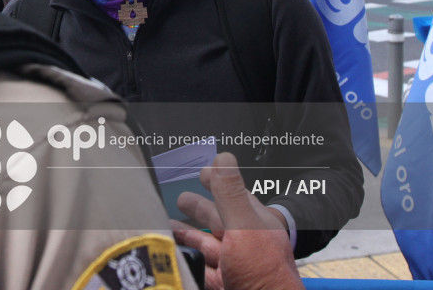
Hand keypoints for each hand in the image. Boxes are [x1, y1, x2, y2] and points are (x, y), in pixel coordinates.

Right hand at [173, 152, 302, 289]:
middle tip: (181, 199)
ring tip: (169, 225)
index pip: (233, 194)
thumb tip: (223, 157)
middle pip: (216, 218)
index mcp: (252, 222)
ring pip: (205, 243)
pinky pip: (198, 265)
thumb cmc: (263, 272)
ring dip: (187, 233)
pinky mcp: (220, 282)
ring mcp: (231, 264)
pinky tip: (174, 252)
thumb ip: (230, 194)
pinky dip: (185, 257)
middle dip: (198, 208)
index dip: (217, 181)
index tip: (202, 172)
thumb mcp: (244, 226)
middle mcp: (242, 241)